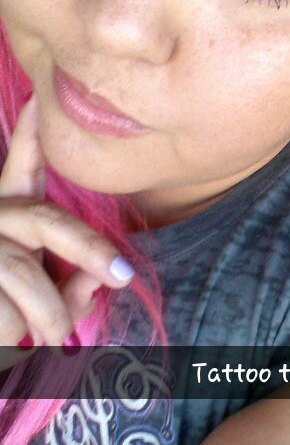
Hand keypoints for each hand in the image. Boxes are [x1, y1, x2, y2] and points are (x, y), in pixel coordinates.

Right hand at [0, 97, 134, 368]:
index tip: (38, 99)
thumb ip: (68, 287)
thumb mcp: (44, 295)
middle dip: (90, 249)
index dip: (30, 135)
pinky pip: (2, 313)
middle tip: (123, 277)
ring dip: (50, 319)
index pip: (23, 169)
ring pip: (24, 275)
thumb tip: (96, 284)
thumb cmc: (11, 312)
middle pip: (48, 222)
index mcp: (11, 217)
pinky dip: (13, 340)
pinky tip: (9, 345)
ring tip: (55, 342)